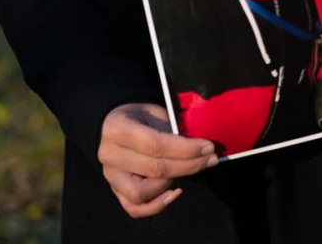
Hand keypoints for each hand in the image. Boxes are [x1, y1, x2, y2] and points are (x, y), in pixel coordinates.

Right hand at [98, 103, 217, 218]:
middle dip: (189, 165)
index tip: (208, 147)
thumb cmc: (141, 115)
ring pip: (141, 194)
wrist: (116, 123)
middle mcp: (110, 155)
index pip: (156, 145)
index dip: (186, 149)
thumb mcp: (155, 113)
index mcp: (118, 129)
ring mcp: (110, 176)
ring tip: (185, 170)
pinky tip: (174, 193)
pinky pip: (134, 208)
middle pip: (155, 169)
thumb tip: (201, 148)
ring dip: (169, 185)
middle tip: (210, 159)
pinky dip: (156, 205)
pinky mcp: (115, 190)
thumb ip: (172, 131)